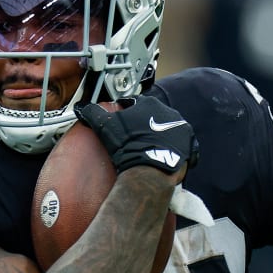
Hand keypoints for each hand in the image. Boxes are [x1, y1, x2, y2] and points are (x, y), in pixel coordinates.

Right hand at [74, 95, 198, 176]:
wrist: (150, 169)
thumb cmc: (128, 145)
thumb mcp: (105, 127)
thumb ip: (93, 113)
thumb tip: (82, 107)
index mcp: (149, 104)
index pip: (135, 104)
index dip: (126, 112)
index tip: (122, 122)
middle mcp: (168, 112)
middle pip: (153, 115)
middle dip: (145, 124)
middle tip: (134, 137)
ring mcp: (181, 128)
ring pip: (168, 129)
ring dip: (160, 136)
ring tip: (148, 148)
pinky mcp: (190, 145)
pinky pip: (182, 145)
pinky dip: (174, 149)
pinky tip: (164, 156)